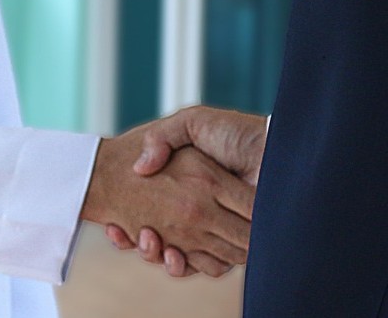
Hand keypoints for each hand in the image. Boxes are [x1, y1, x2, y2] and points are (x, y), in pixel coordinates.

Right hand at [81, 123, 254, 276]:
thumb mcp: (193, 122)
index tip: (113, 221)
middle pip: (159, 237)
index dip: (129, 220)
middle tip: (120, 232)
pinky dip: (181, 265)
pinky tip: (168, 252)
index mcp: (189, 186)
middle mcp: (199, 211)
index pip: (151, 209)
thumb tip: (140, 168)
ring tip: (145, 239)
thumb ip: (163, 138)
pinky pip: (204, 265)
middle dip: (137, 240)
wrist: (274, 148)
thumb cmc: (236, 133)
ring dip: (153, 253)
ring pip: (176, 254)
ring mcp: (214, 230)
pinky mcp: (231, 246)